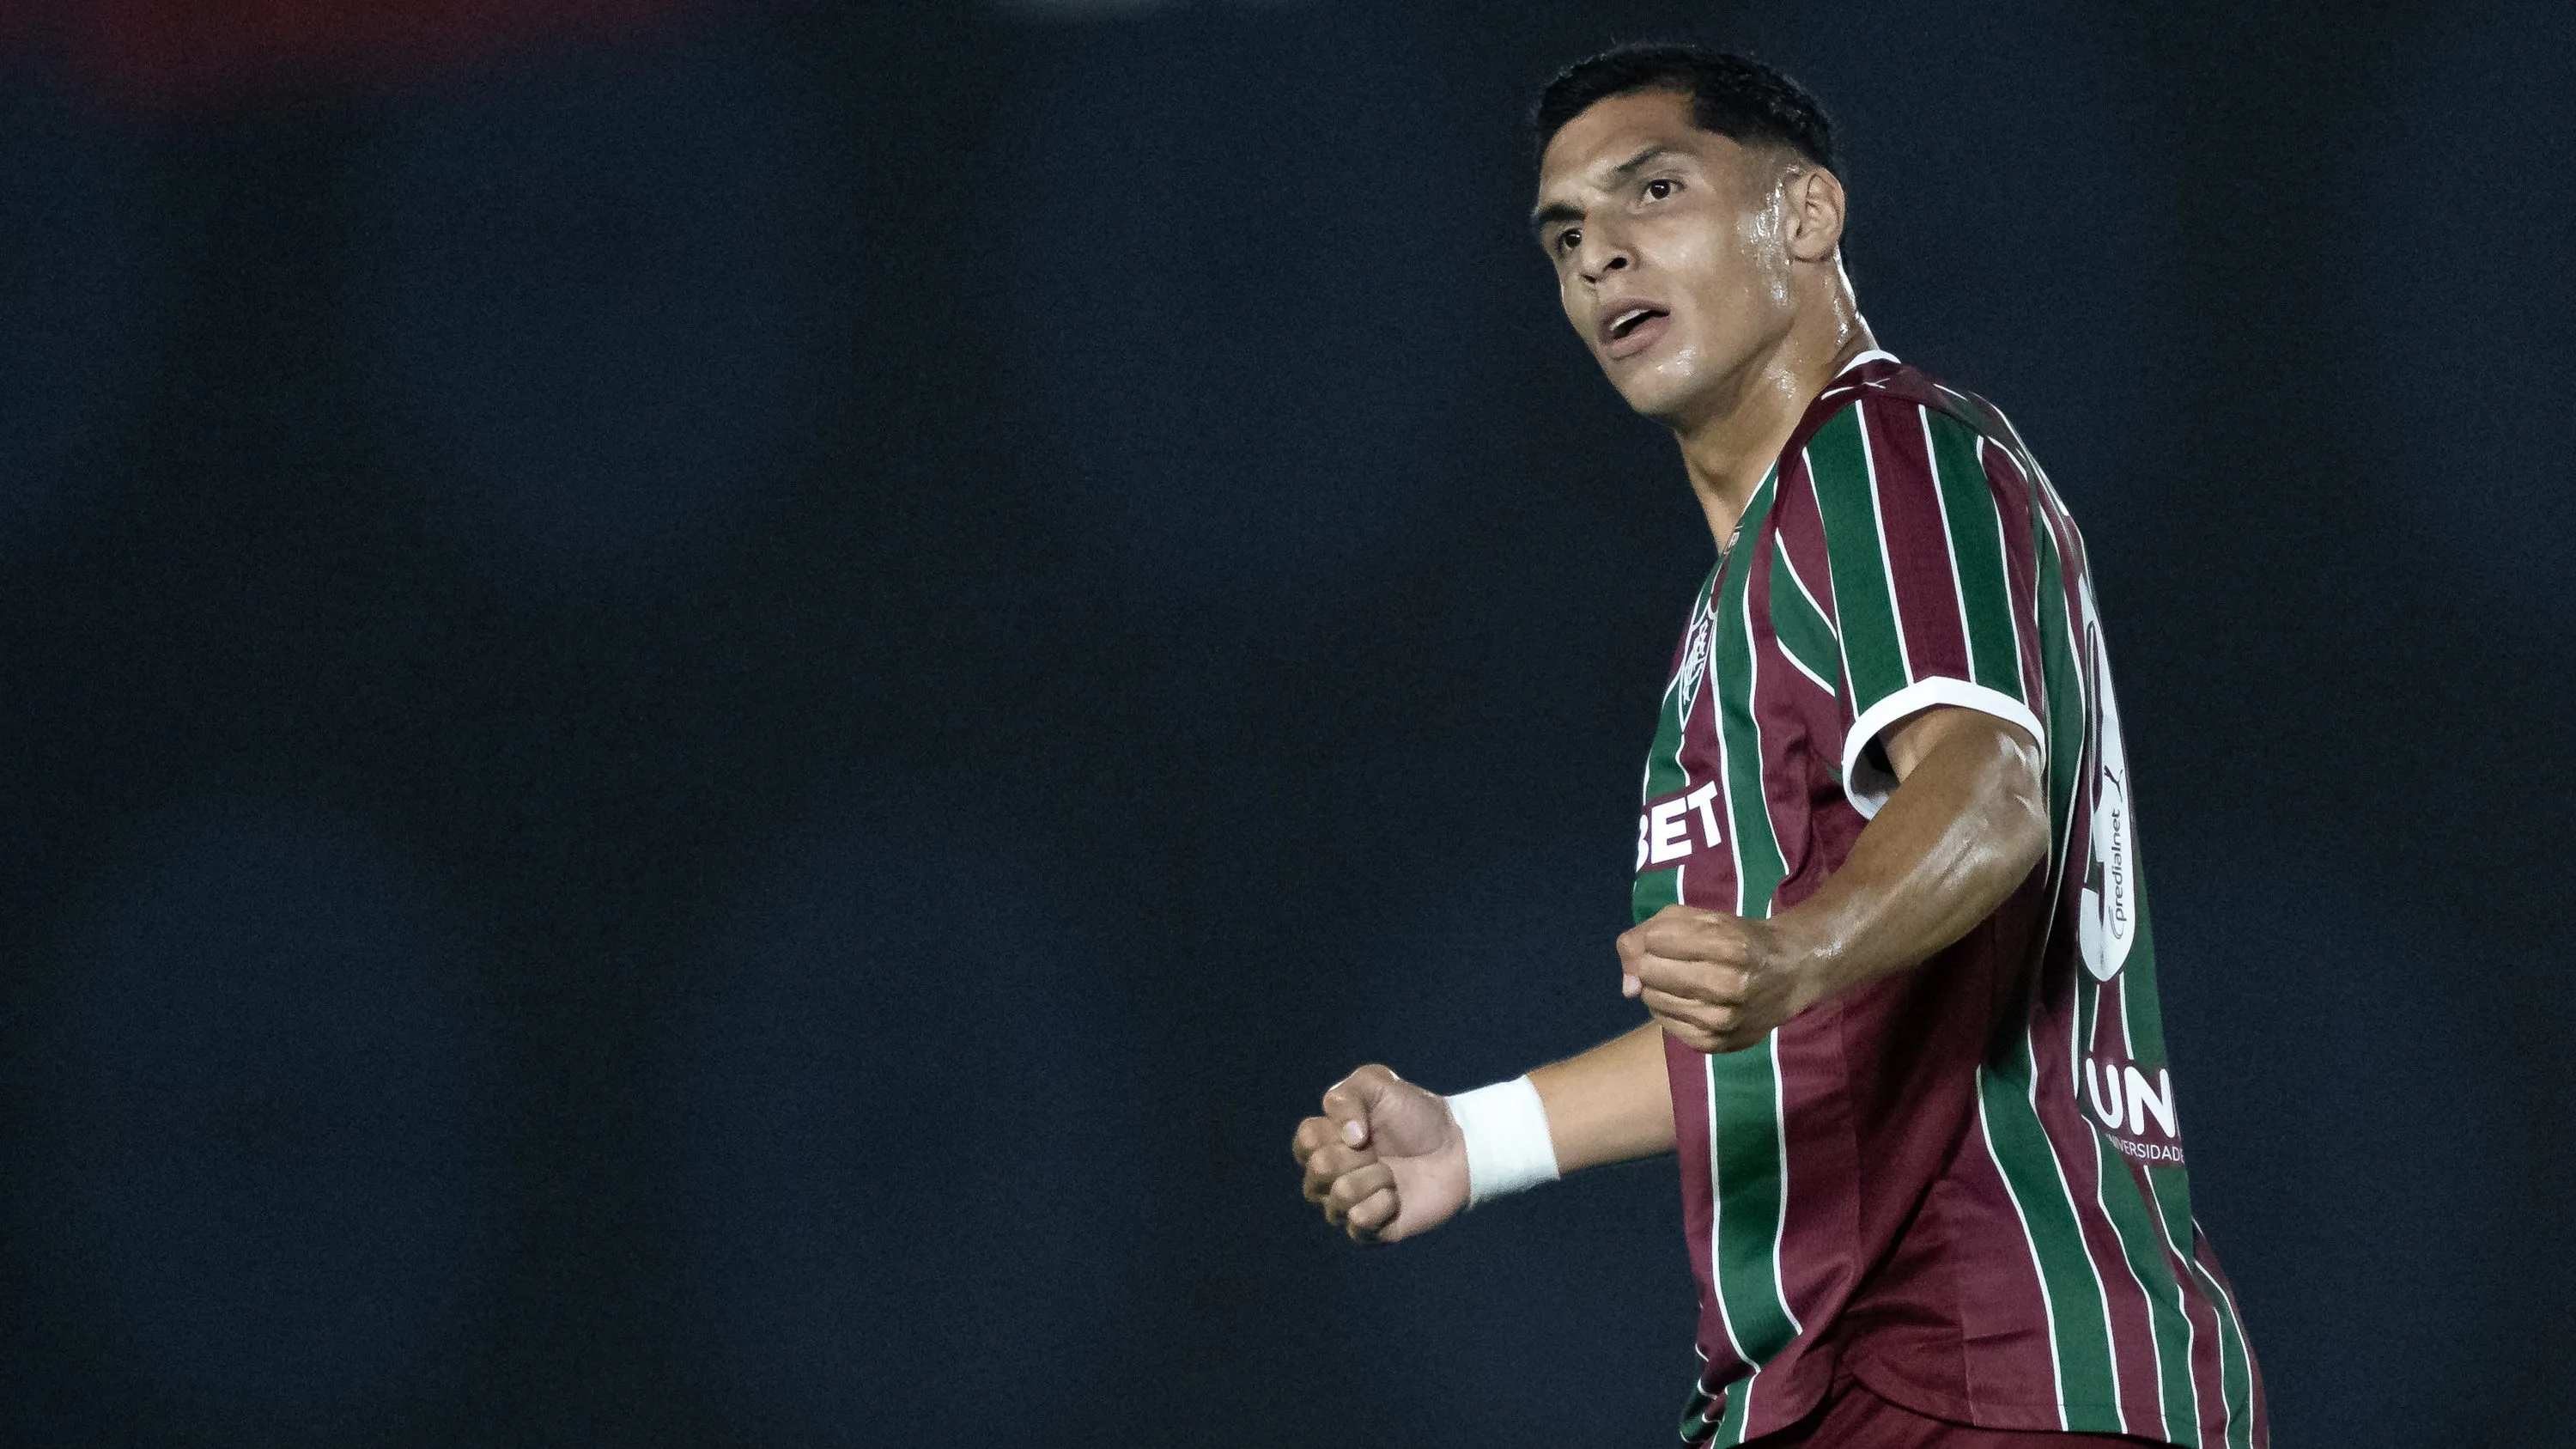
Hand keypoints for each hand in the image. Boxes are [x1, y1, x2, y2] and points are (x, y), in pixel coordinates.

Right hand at [1290, 1064, 1469, 1242]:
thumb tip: (1348, 1139)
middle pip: (1319, 1169)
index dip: (1334, 1132)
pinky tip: (1397, 1196)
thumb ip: (1345, 1097)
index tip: (1363, 1128)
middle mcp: (1329, 1178)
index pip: (1305, 1142)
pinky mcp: (1368, 1232)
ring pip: (1339, 1197)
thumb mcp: (1377, 1082)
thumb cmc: (1415, 1114)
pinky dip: (1384, 1204)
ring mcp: (1347, 1206)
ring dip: (1374, 1179)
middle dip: (1356, 1156)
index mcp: (1325, 1143)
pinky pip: (1359, 1222)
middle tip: (1380, 1151)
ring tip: (1392, 1174)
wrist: (1457, 1146)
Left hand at [1618, 904, 1818, 1052]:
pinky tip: (1685, 998)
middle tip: (1668, 959)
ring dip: (1654, 985)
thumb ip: (1654, 931)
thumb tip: (1627, 983)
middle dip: (1648, 961)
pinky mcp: (1715, 1044)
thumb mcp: (1705, 919)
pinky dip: (1665, 1007)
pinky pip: (1664, 1023)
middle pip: (1650, 971)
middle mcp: (1729, 986)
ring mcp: (1722, 1020)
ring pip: (1652, 998)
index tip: (1667, 937)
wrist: (1789, 975)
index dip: (1653, 935)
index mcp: (1731, 946)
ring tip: (1680, 979)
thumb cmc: (1741, 939)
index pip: (1656, 939)